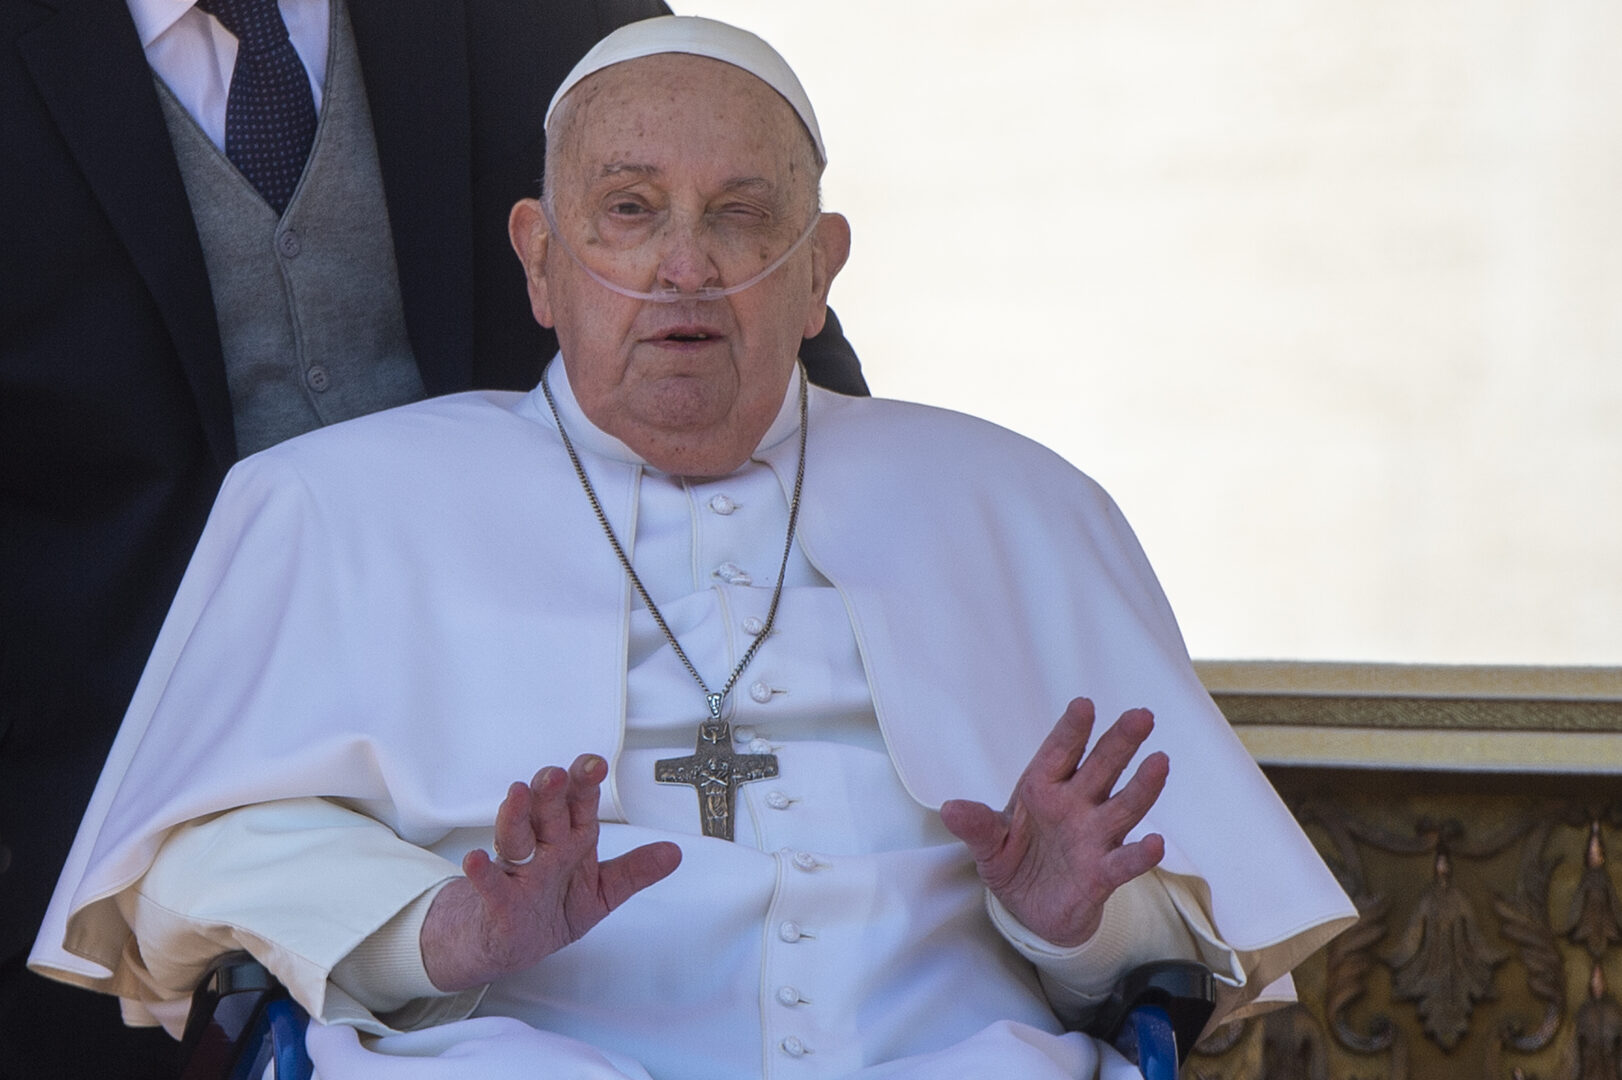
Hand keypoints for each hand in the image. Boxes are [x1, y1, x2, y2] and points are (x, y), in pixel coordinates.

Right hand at [420, 754, 680, 990]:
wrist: (509, 942)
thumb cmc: (553, 907)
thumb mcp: (603, 891)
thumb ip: (635, 871)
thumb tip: (675, 854)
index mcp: (571, 839)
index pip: (578, 804)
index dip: (584, 783)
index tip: (594, 763)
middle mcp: (543, 847)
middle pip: (546, 812)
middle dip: (551, 791)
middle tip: (556, 774)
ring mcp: (518, 870)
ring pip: (516, 836)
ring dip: (516, 815)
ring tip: (517, 795)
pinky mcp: (498, 901)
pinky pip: (490, 884)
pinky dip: (482, 873)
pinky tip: (474, 860)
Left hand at [939, 698, 1167, 947]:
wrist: (1030, 911)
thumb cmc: (1014, 861)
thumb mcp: (988, 844)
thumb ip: (976, 826)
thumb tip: (949, 809)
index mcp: (1044, 789)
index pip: (1060, 753)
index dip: (1072, 730)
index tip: (1083, 705)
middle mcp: (1075, 806)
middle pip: (1102, 769)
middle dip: (1120, 742)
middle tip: (1141, 716)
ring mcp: (1093, 837)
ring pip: (1123, 807)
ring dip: (1142, 786)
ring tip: (1159, 761)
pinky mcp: (1102, 875)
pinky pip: (1124, 862)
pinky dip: (1139, 855)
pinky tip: (1156, 843)